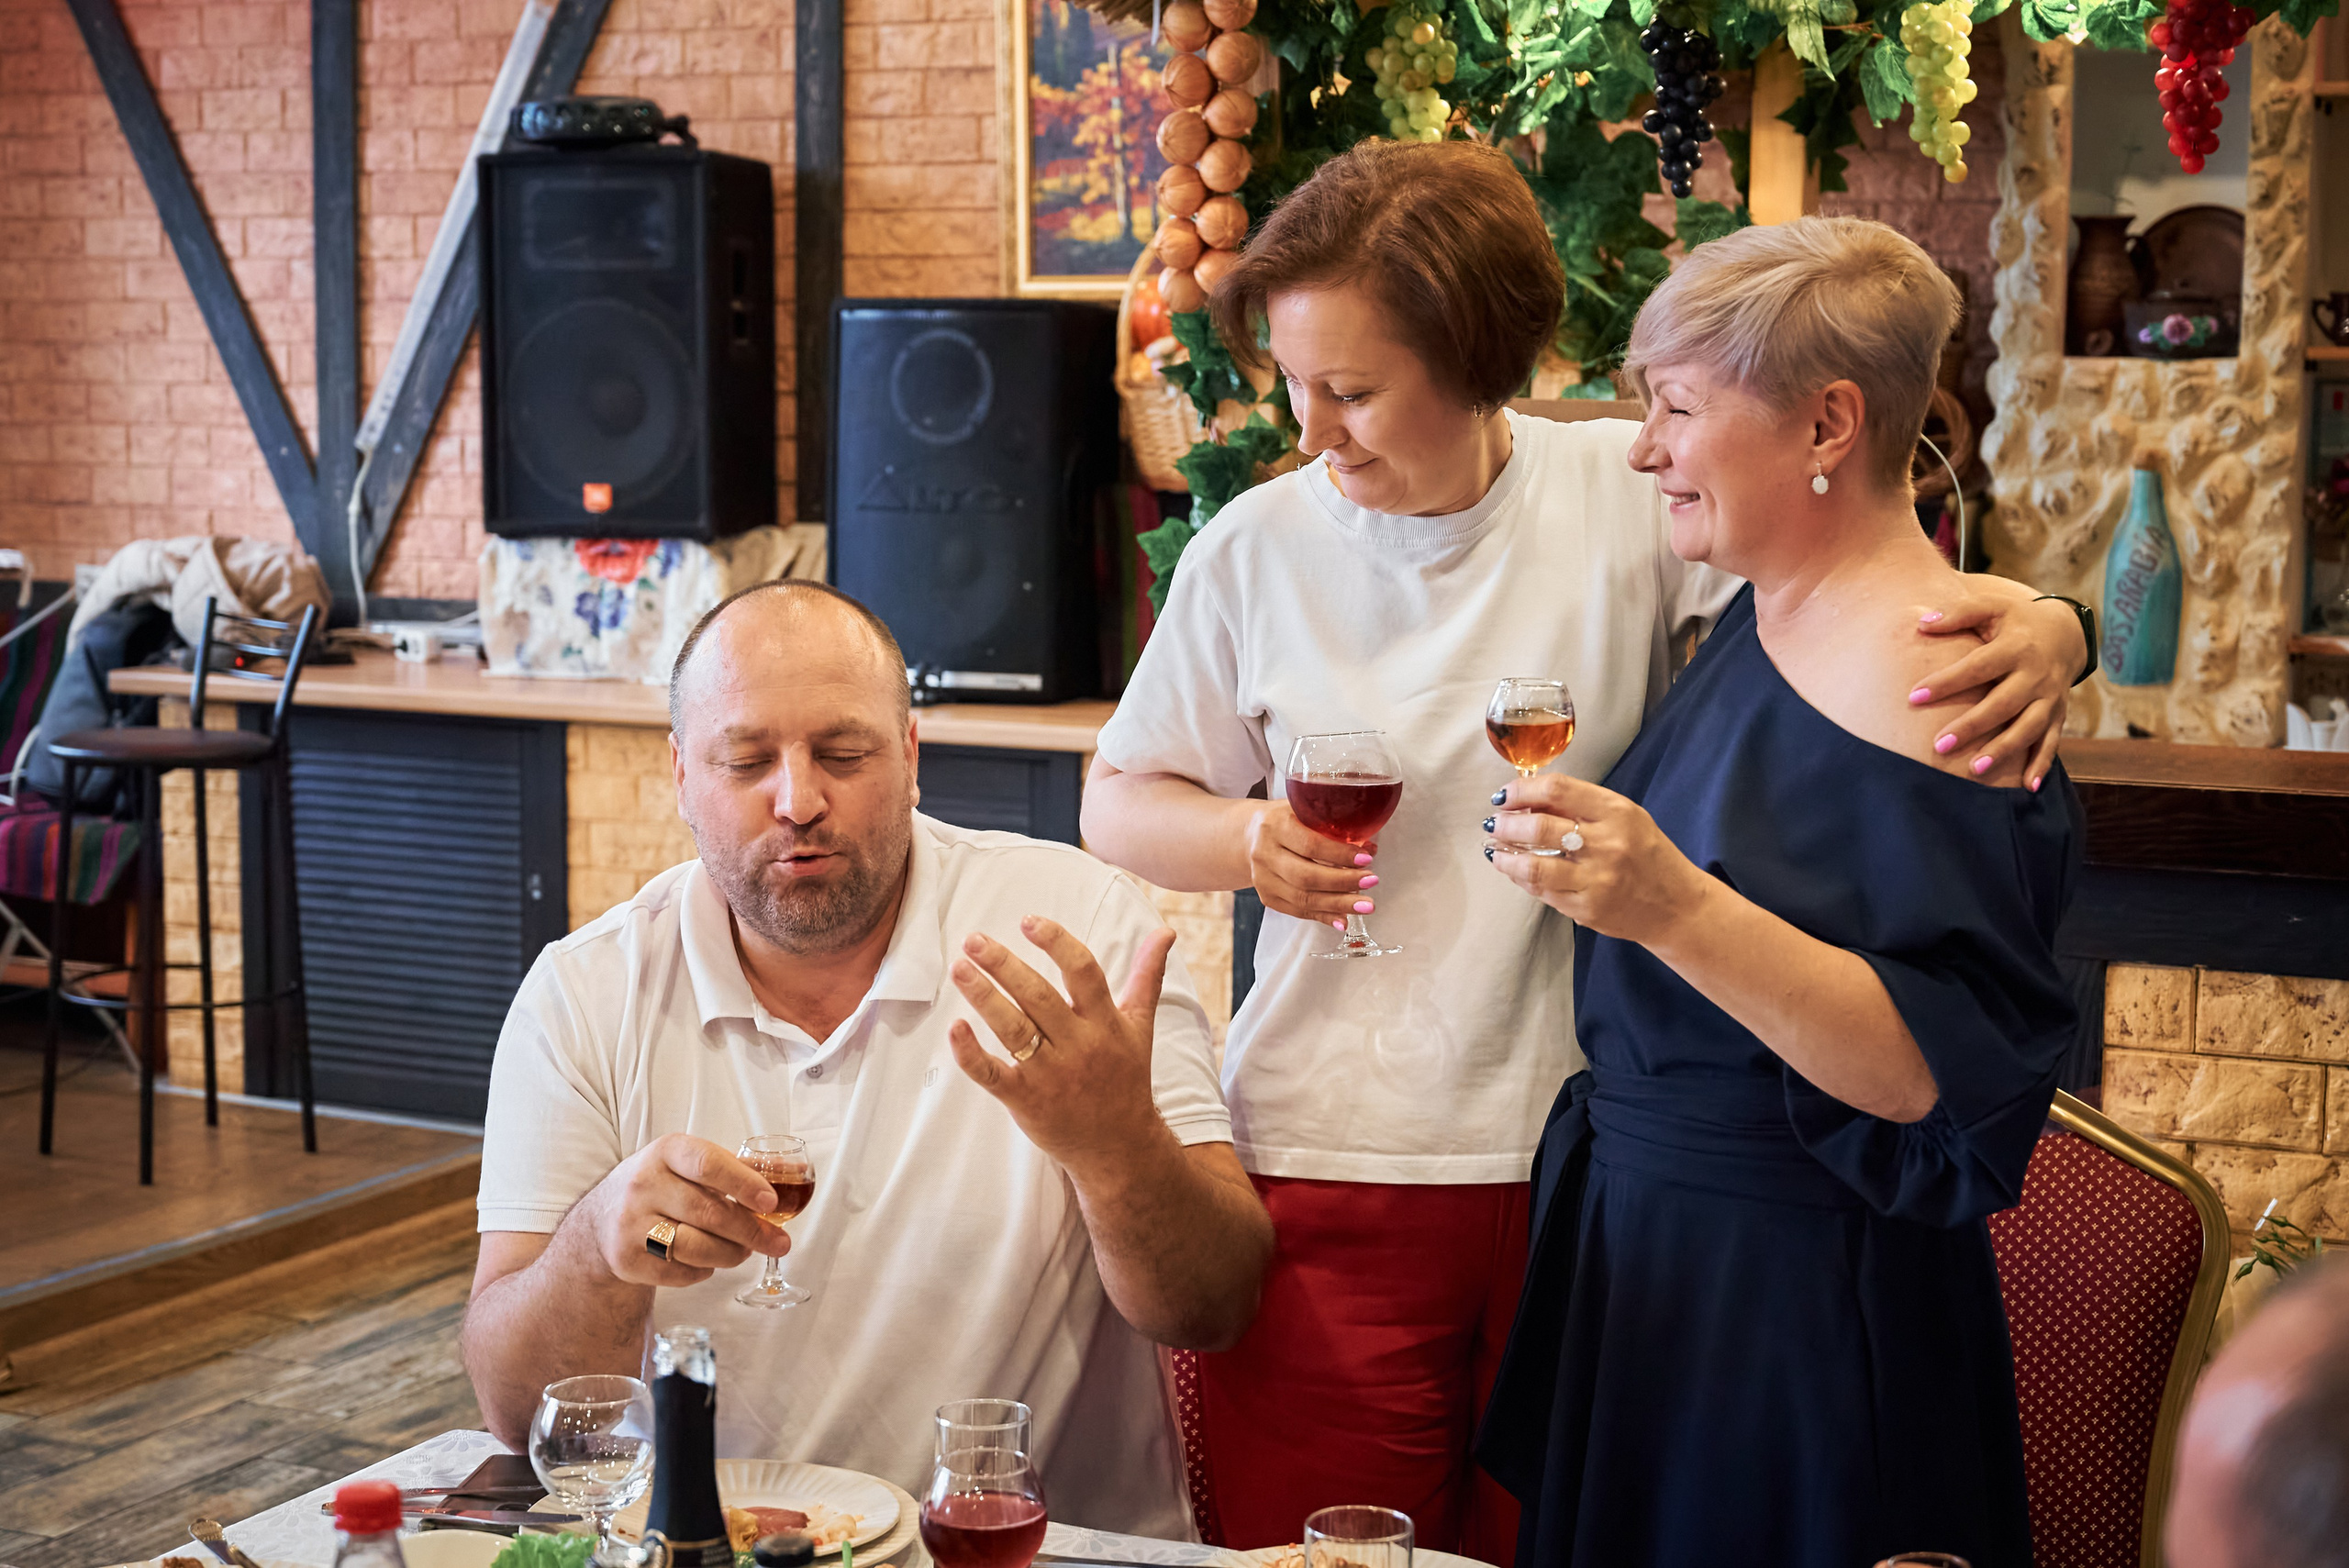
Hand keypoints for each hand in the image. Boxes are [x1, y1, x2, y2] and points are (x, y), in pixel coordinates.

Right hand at [566, 1133, 784, 1288]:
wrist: (601, 1220)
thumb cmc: (660, 1187)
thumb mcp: (685, 1164)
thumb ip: (732, 1170)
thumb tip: (784, 1185)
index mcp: (665, 1152)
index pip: (709, 1164)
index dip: (744, 1184)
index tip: (771, 1203)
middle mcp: (644, 1184)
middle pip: (709, 1213)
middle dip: (752, 1231)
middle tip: (779, 1242)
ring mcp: (631, 1223)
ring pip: (697, 1247)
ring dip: (731, 1254)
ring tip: (743, 1252)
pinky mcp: (627, 1259)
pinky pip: (681, 1272)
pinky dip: (703, 1270)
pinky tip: (705, 1259)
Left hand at [949, 916, 1175, 1174]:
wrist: (1120, 1147)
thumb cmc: (1126, 1078)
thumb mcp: (1141, 1026)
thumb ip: (1147, 976)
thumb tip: (1166, 932)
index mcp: (1105, 1023)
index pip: (1083, 972)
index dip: (1056, 943)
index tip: (1028, 920)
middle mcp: (1079, 1046)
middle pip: (1039, 997)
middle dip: (1004, 965)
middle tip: (974, 939)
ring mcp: (1050, 1075)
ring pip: (1012, 1029)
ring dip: (983, 996)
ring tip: (959, 968)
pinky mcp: (1025, 1100)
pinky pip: (993, 1075)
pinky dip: (970, 1054)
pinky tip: (954, 1027)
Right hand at [1243, 801, 1378, 928]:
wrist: (1251, 836)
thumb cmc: (1286, 821)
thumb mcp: (1304, 812)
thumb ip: (1332, 827)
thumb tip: (1369, 848)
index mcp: (1275, 825)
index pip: (1310, 845)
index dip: (1340, 854)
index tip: (1366, 858)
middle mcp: (1265, 853)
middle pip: (1306, 876)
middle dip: (1343, 882)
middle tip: (1371, 881)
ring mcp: (1263, 879)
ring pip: (1303, 898)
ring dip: (1338, 904)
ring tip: (1365, 905)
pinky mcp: (1267, 897)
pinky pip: (1298, 911)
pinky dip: (1324, 916)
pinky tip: (1344, 919)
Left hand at [1484, 775, 1710, 944]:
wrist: (1676, 906)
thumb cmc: (1646, 854)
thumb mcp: (1624, 817)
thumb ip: (1579, 805)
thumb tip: (1529, 797)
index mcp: (1617, 812)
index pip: (1558, 790)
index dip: (1522, 790)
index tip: (1505, 796)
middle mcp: (1607, 844)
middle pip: (1540, 828)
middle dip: (1507, 824)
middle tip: (1494, 823)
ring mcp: (1597, 880)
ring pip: (1534, 867)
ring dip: (1505, 856)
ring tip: (1495, 849)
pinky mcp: (1587, 909)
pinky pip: (1543, 892)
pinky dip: (1522, 879)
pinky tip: (1515, 870)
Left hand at [1910, 590, 2079, 789]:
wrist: (2065, 632)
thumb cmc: (2015, 620)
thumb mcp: (1991, 606)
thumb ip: (1959, 612)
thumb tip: (1921, 623)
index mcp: (2016, 647)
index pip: (1978, 667)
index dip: (1947, 682)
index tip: (1914, 696)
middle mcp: (2036, 675)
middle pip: (2003, 704)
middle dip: (1973, 726)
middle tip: (1938, 746)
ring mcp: (2050, 697)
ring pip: (2028, 727)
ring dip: (2004, 750)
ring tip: (1975, 768)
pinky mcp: (2058, 714)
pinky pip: (2052, 742)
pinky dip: (2042, 764)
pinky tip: (2027, 787)